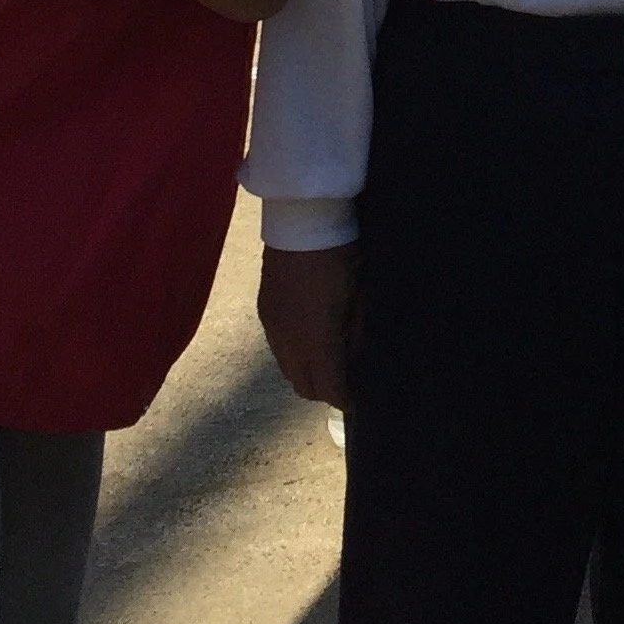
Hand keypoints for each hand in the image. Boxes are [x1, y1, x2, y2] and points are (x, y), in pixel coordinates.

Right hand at [258, 243, 360, 407]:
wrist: (302, 222)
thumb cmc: (340, 256)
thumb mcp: (359, 297)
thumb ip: (355, 333)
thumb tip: (355, 357)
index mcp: (316, 339)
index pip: (328, 387)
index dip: (344, 400)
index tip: (357, 401)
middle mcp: (289, 341)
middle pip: (303, 385)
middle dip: (325, 391)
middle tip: (344, 384)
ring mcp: (272, 327)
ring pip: (287, 369)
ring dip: (307, 373)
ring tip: (328, 364)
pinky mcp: (264, 313)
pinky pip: (278, 349)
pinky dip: (294, 355)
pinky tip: (309, 343)